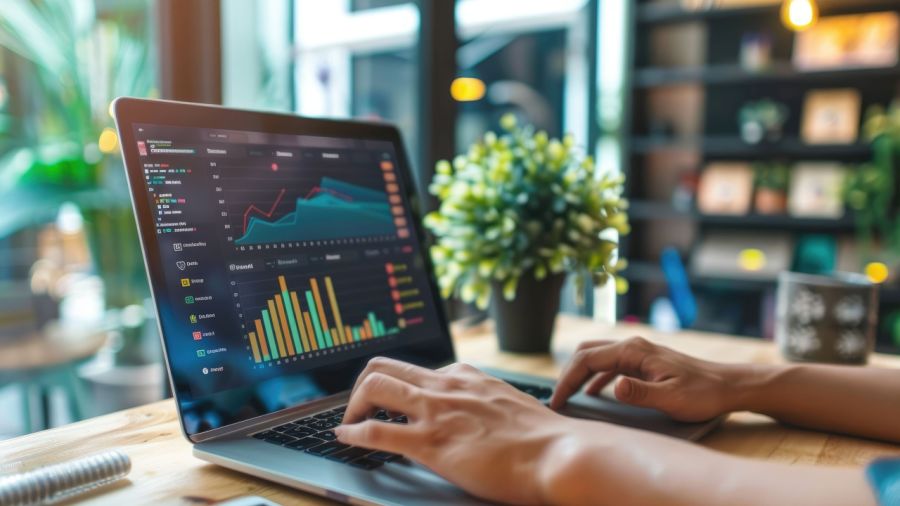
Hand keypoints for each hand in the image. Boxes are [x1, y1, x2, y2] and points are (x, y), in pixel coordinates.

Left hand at [336, 357, 574, 504]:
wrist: (557, 454)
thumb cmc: (542, 437)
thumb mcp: (509, 404)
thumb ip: (486, 401)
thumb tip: (479, 412)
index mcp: (466, 375)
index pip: (418, 370)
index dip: (398, 385)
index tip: (391, 399)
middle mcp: (446, 385)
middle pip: (385, 366)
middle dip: (364, 384)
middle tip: (360, 406)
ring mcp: (436, 411)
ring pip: (374, 387)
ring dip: (352, 405)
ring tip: (348, 422)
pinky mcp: (430, 443)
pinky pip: (375, 432)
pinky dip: (353, 433)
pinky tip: (345, 439)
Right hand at [550, 337, 737, 421]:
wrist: (728, 386)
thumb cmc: (703, 393)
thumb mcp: (672, 398)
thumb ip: (640, 393)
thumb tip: (613, 387)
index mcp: (634, 351)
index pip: (587, 359)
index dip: (567, 380)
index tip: (557, 402)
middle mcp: (632, 346)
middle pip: (586, 352)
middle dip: (568, 373)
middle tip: (558, 399)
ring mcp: (638, 352)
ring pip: (596, 355)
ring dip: (580, 373)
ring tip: (569, 397)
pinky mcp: (643, 361)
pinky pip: (610, 364)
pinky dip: (595, 376)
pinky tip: (593, 393)